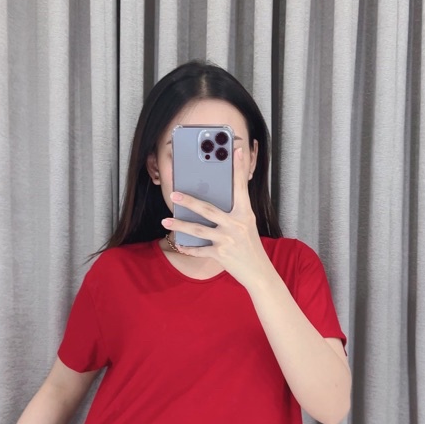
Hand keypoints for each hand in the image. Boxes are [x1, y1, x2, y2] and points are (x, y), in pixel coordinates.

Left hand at [161, 147, 275, 289]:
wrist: (259, 272)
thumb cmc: (250, 246)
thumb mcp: (247, 225)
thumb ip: (233, 212)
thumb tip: (212, 202)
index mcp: (245, 214)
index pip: (241, 188)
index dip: (238, 169)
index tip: (236, 151)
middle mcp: (236, 225)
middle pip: (207, 209)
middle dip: (188, 201)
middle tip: (173, 193)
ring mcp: (227, 240)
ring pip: (198, 230)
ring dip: (179, 225)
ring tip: (165, 221)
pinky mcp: (220, 254)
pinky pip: (199, 250)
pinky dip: (189, 248)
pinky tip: (179, 244)